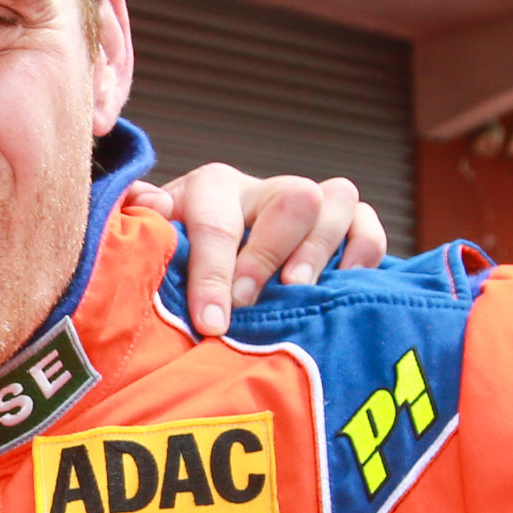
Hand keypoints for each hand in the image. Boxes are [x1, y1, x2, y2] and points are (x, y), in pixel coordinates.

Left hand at [136, 163, 389, 336]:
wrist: (216, 265)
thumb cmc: (180, 263)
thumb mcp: (155, 248)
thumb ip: (143, 230)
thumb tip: (149, 206)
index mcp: (212, 190)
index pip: (217, 222)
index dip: (213, 273)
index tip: (211, 322)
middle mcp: (264, 190)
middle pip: (290, 197)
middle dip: (269, 254)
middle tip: (248, 304)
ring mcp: (311, 203)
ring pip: (337, 200)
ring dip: (319, 249)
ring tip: (296, 290)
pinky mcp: (346, 224)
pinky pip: (369, 225)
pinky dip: (363, 254)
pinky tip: (340, 288)